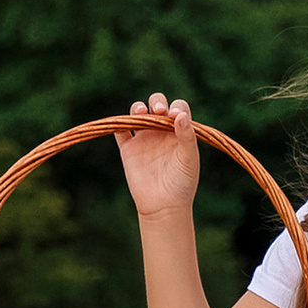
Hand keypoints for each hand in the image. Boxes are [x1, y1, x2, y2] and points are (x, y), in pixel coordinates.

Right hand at [117, 93, 199, 215]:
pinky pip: (120, 131)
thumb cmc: (182, 183)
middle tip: (159, 110)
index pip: (179, 109)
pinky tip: (121, 123)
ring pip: (137, 114)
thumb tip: (180, 115)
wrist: (164, 205)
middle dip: (157, 101)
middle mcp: (161, 131)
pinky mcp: (128, 149)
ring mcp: (144, 139)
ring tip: (141, 112)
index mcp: (179, 131)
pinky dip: (118, 123)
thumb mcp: (189, 159)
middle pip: (157, 106)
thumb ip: (187, 136)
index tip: (175, 116)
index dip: (177, 107)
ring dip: (138, 108)